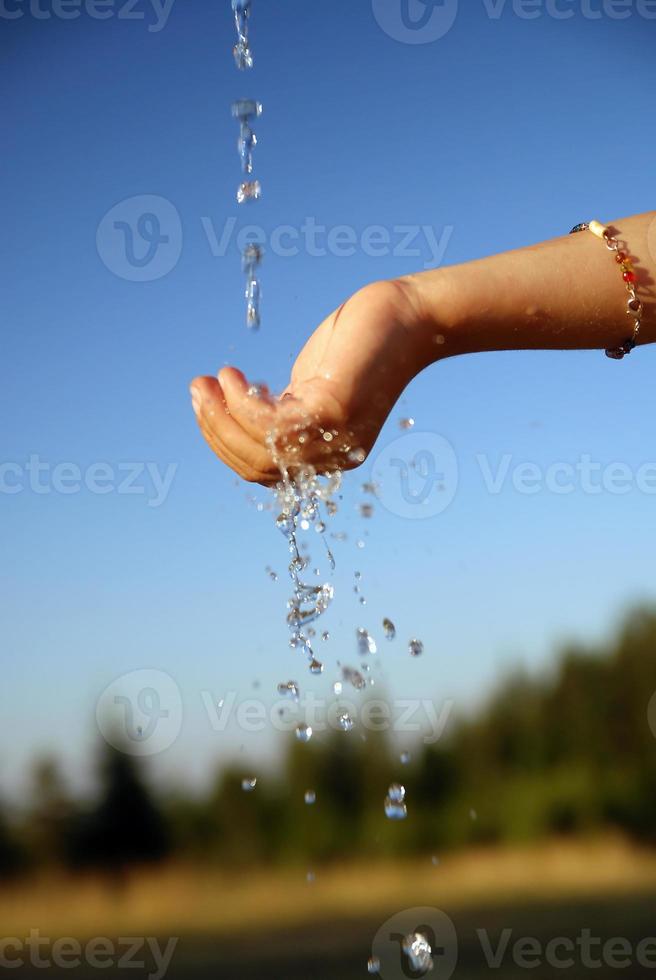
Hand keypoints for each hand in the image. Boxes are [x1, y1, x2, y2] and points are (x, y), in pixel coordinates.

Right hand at [190, 279, 425, 484]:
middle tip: (196, 391)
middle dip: (215, 431)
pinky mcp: (335, 410)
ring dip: (221, 416)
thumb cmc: (357, 345)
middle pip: (256, 466)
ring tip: (206, 382)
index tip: (207, 405)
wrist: (407, 317)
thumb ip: (280, 407)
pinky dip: (242, 403)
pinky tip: (232, 376)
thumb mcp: (310, 384)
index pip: (263, 471)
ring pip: (260, 449)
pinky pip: (271, 423)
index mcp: (327, 455)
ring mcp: (336, 437)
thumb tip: (233, 411)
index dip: (225, 442)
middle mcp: (334, 456)